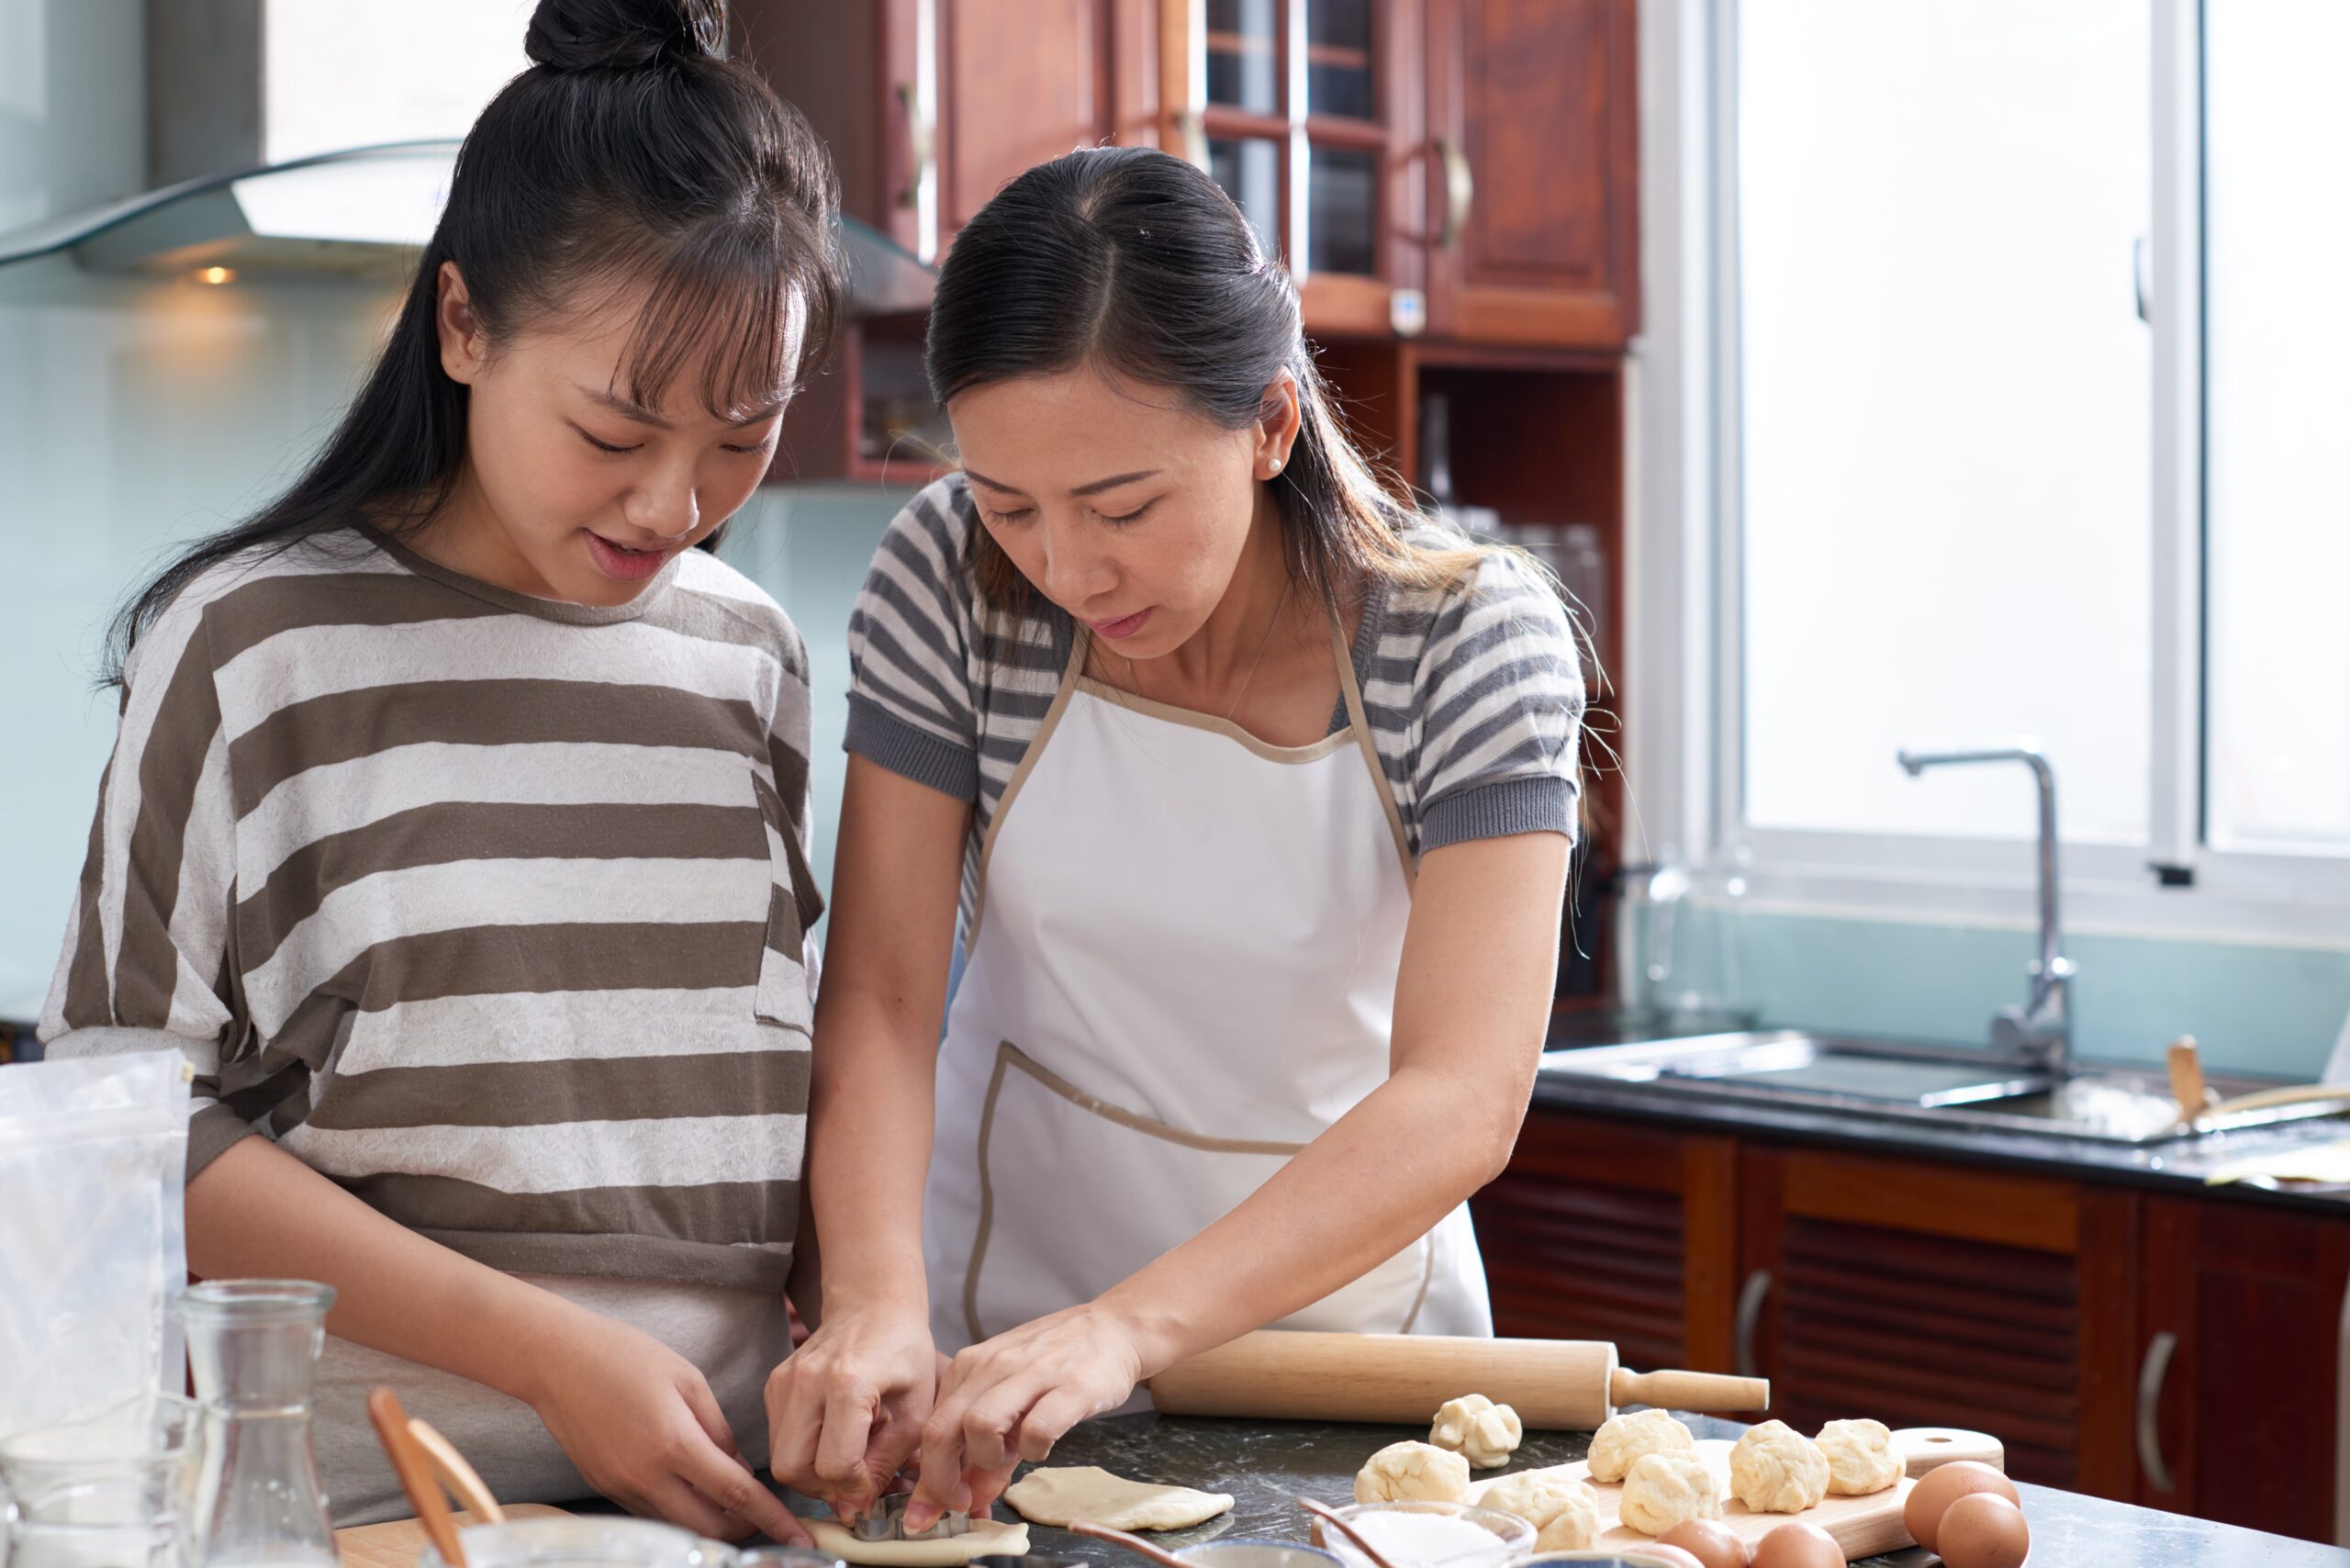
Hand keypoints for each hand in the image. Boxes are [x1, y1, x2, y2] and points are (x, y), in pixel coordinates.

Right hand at [524, 1308, 808, 1544]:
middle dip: (744, 1529)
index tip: (798, 1536)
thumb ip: (719, 1429)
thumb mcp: (688, 1380)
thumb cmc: (626, 1356)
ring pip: (679, 1526)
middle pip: (708, 1528)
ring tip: (733, 1502)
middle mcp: (646, 1477)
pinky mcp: (606, 1489)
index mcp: (675, 1444)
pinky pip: (654, 1513)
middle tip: (767, 1516)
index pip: (736, 1495)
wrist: (557, 1361)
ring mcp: (622, 1488)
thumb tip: (738, 1468)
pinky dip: (681, 1509)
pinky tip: (693, 1488)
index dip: (772, 1518)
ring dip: (712, 1522)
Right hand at [765, 1304, 939, 1518]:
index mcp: (848, 1383)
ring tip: (845, 1455)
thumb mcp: (915, 1412)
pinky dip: (801, 1451)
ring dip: (811, 1473)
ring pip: (778, 1459)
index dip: (854, 1489)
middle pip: (792, 1469)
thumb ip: (887, 1462)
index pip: (833, 1465)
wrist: (874, 1307)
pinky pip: (777, 1439)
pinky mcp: (773, 1384)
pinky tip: (830, 1435)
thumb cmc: (904, 1355)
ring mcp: (784, 1380)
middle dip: (823, 1489)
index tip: (872, 1486)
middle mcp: (807, 1380)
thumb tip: (855, 1507)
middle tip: (852, 1483)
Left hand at [904, 1302, 1148, 1529]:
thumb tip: (969, 1497)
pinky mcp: (1071, 1387)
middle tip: (963, 1503)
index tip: (931, 1511)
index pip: (929, 1427)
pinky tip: (1041, 1447)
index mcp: (970, 1367)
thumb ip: (987, 1444)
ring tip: (1008, 1460)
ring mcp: (1031, 1374)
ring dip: (987, 1459)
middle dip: (942, 1480)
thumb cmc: (1058, 1364)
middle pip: (941, 1430)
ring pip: (979, 1426)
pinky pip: (1037, 1430)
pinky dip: (1033, 1451)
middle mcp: (992, 1365)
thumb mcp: (1012, 1396)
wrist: (1113, 1329)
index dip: (927, 1478)